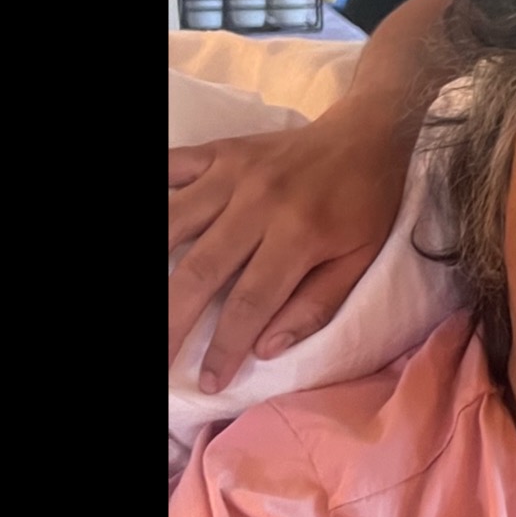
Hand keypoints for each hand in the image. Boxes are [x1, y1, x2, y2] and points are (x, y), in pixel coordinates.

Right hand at [167, 100, 409, 392]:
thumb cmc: (366, 203)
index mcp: (299, 235)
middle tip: (160, 359)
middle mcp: (259, 204)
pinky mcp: (220, 153)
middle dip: (171, 322)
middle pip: (199, 272)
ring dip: (153, 269)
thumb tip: (267, 348)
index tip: (209, 382)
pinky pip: (172, 169)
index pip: (251, 303)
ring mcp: (233, 175)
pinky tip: (148, 226)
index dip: (224, 347)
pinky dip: (153, 193)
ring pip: (171, 224)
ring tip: (151, 309)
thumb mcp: (361, 258)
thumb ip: (317, 304)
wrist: (367, 135)